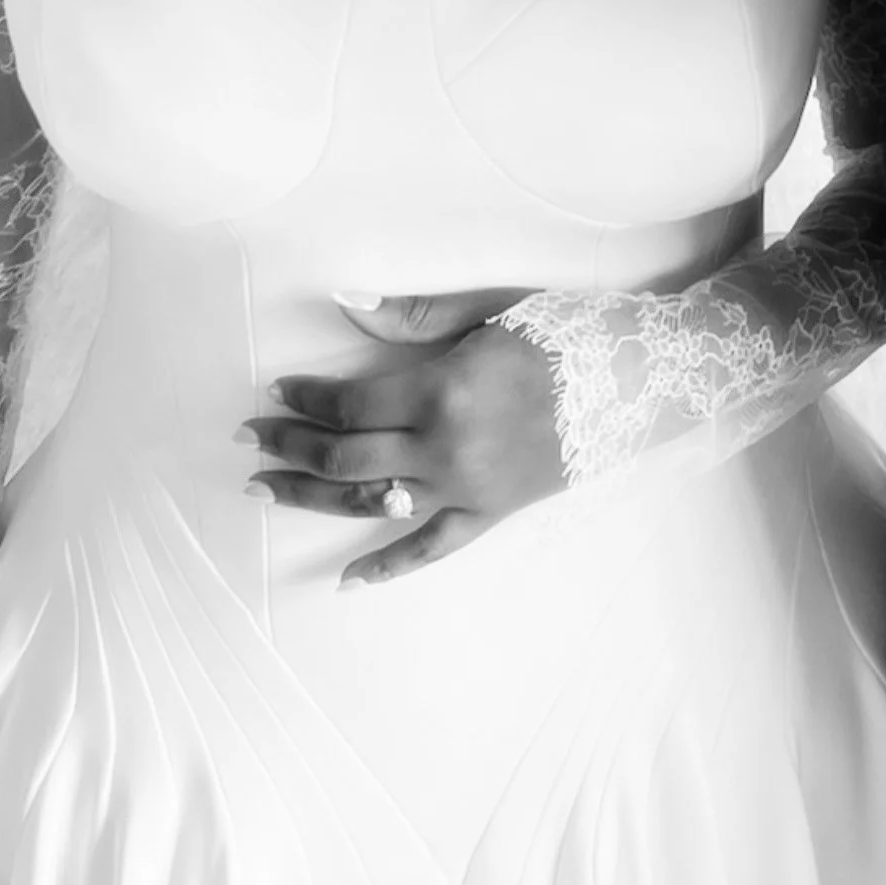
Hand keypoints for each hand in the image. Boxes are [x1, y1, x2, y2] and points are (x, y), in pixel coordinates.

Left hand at [240, 291, 565, 587]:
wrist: (635, 381)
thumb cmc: (560, 334)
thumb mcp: (486, 309)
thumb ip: (412, 315)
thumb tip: (345, 304)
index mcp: (441, 392)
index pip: (350, 403)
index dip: (306, 398)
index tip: (277, 390)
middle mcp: (445, 449)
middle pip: (346, 457)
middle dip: (290, 447)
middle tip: (250, 438)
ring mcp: (467, 489)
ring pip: (371, 503)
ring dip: (312, 498)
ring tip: (265, 490)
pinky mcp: (490, 514)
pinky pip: (431, 549)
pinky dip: (388, 567)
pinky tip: (348, 580)